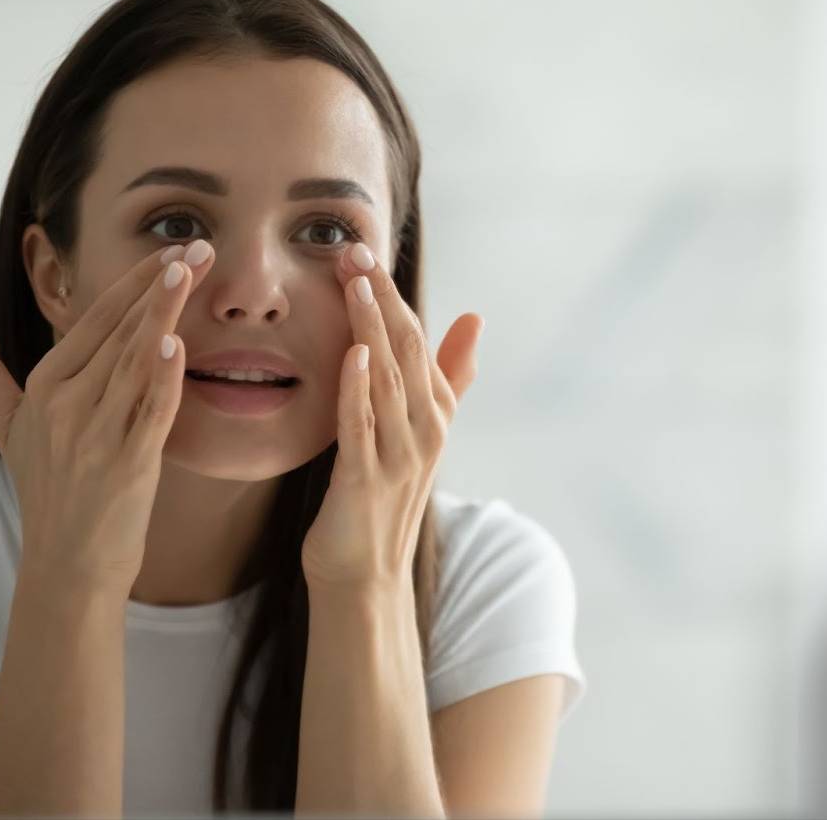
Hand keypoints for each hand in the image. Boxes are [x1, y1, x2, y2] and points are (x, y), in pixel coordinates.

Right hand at [0, 241, 214, 593]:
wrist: (66, 566)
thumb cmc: (45, 491)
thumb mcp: (7, 424)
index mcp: (45, 386)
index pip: (94, 320)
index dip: (135, 282)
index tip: (171, 249)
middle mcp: (67, 404)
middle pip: (120, 331)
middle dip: (161, 285)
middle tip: (201, 244)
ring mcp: (96, 434)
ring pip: (134, 361)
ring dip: (164, 314)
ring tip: (191, 271)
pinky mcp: (127, 465)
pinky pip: (147, 413)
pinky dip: (161, 379)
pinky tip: (174, 345)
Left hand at [300, 241, 482, 590]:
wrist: (363, 576)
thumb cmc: (381, 500)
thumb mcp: (418, 431)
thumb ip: (448, 376)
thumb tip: (475, 317)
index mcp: (435, 413)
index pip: (416, 339)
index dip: (391, 292)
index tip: (363, 250)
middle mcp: (424, 430)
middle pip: (405, 350)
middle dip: (381, 297)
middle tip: (353, 250)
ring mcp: (399, 456)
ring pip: (387, 380)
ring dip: (370, 329)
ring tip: (354, 284)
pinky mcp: (367, 481)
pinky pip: (363, 426)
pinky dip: (359, 388)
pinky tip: (351, 354)